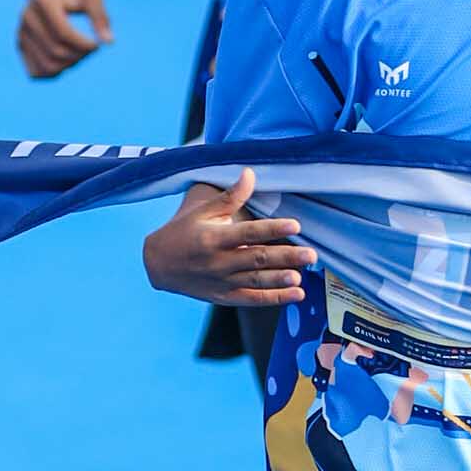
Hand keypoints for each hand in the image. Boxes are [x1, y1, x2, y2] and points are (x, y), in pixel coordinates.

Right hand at [17, 0, 110, 76]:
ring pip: (47, 66)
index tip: (97, 45)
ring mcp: (21, 32)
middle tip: (91, 49)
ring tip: (79, 54)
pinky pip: (36, 72)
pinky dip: (55, 74)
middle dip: (79, 56)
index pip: (63, 33)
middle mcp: (27, 17)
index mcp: (44, 2)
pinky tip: (66, 61)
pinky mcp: (20, 45)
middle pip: (56, 51)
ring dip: (69, 66)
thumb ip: (100, 18)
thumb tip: (108, 42)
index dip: (83, 45)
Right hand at [142, 169, 318, 307]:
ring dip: (280, 280)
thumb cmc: (184, 231)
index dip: (272, 229)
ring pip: (256, 281)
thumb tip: (251, 172)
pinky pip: (253, 299)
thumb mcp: (203, 211)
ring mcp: (222, 281)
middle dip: (285, 257)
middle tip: (311, 254)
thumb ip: (231, 195)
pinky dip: (275, 299)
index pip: (248, 232)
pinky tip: (296, 294)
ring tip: (301, 277)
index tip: (295, 225)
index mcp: (214, 238)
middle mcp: (219, 262)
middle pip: (257, 258)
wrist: (159, 265)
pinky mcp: (225, 296)